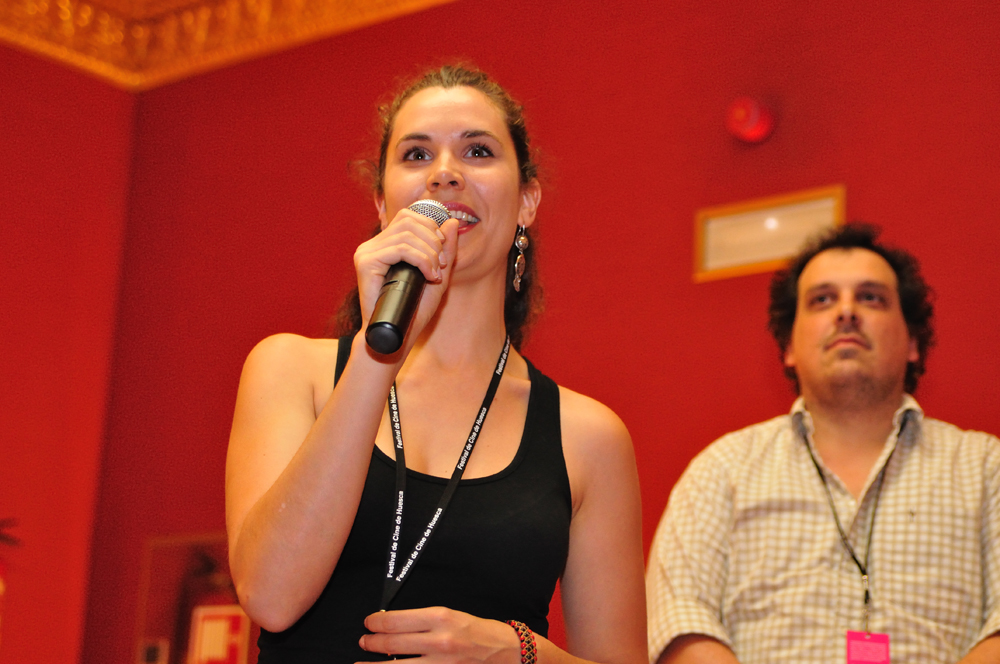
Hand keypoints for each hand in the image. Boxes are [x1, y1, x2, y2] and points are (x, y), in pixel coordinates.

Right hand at [354, 209, 459, 345]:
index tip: (443, 252)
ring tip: (435, 274)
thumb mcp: (437, 275)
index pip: (408, 216)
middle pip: (408, 220)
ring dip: (429, 253)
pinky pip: (400, 249)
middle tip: (441, 265)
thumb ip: (446, 250)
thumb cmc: (414, 310)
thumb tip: (451, 221)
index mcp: (385, 244)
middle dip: (433, 240)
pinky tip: (429, 276)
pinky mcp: (366, 263)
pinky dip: (421, 260)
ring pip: (407, 234)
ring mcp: (367, 253)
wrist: (397, 336)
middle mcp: (373, 245)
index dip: (430, 227)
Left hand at [358, 607, 520, 662]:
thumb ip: (424, 622)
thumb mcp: (452, 616)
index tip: (369, 623)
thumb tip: (393, 626)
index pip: (396, 620)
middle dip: (371, 643)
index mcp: (441, 618)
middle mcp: (439, 641)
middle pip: (392, 643)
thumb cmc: (480, 632)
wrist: (508, 653)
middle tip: (363, 642)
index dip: (376, 622)